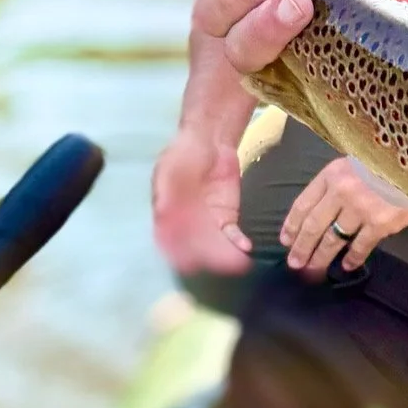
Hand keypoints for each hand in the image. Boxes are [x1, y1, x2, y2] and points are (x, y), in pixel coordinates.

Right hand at [152, 122, 250, 275]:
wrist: (208, 141)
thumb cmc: (182, 154)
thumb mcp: (169, 170)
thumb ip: (165, 192)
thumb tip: (162, 214)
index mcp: (166, 217)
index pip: (170, 243)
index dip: (178, 256)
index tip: (190, 264)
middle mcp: (186, 226)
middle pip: (195, 250)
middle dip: (208, 260)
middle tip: (222, 266)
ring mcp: (207, 223)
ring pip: (214, 246)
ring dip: (225, 257)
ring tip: (239, 263)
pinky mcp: (226, 218)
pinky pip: (231, 235)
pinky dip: (237, 243)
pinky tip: (245, 247)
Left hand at [282, 156, 407, 280]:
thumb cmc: (386, 159)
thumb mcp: (355, 161)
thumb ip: (338, 181)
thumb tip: (323, 209)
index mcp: (332, 174)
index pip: (303, 203)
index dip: (292, 225)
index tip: (285, 240)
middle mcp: (342, 192)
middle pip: (314, 226)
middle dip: (302, 247)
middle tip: (294, 263)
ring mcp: (361, 209)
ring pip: (333, 239)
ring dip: (321, 257)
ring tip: (314, 269)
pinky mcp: (381, 224)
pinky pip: (361, 246)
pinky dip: (352, 258)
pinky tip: (346, 266)